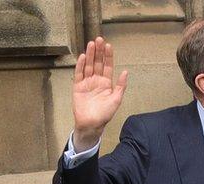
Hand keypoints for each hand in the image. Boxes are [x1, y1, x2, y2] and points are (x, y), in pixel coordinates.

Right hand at [72, 37, 128, 151]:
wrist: (91, 124)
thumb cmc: (105, 114)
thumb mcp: (116, 99)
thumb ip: (121, 85)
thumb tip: (125, 71)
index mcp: (106, 83)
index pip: (107, 66)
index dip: (108, 56)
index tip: (108, 45)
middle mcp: (96, 80)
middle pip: (97, 63)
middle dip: (98, 51)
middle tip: (99, 39)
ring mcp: (87, 83)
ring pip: (88, 66)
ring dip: (90, 55)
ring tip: (91, 44)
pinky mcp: (78, 87)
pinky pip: (79, 74)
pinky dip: (80, 65)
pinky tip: (83, 57)